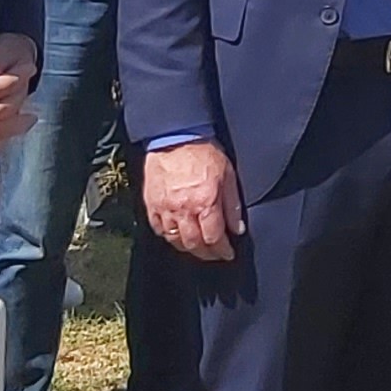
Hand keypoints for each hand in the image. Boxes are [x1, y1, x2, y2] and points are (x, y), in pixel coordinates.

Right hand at [143, 141, 244, 261]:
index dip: (222, 250)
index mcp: (204, 202)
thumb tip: (237, 228)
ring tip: (198, 247)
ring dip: (188, 248)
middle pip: (194, 244)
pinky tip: (177, 236)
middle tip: (214, 254)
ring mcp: (165, 208)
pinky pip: (158, 229)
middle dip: (207, 254)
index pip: (214, 238)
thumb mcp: (228, 175)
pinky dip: (169, 237)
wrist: (175, 136)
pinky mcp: (152, 204)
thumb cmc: (203, 152)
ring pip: (175, 240)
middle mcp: (183, 209)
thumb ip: (232, 205)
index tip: (227, 253)